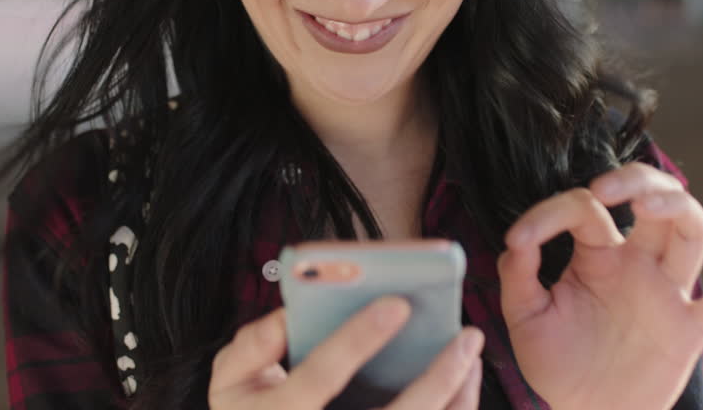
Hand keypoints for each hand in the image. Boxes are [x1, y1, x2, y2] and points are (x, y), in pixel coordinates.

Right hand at [208, 297, 484, 409]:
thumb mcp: (231, 380)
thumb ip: (253, 346)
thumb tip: (289, 318)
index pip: (320, 378)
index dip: (356, 341)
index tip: (397, 303)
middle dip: (435, 380)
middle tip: (465, 336)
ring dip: (456, 397)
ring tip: (471, 351)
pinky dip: (454, 409)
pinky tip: (465, 379)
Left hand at [497, 162, 702, 409]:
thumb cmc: (558, 364)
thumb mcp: (526, 319)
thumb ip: (519, 277)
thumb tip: (516, 241)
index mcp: (597, 255)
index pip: (584, 209)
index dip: (550, 213)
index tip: (521, 240)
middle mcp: (637, 264)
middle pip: (655, 197)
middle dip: (636, 179)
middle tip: (605, 188)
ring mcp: (667, 293)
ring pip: (693, 230)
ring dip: (678, 207)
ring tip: (648, 204)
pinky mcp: (691, 330)